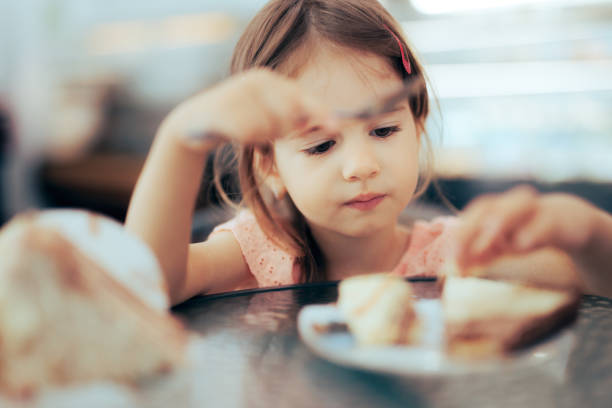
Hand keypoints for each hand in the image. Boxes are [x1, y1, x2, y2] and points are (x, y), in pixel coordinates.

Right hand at [158, 68, 335, 151]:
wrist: (196, 123)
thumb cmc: (240, 122)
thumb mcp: (267, 116)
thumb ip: (293, 118)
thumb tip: (332, 124)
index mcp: (268, 80)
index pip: (300, 97)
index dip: (318, 113)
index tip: (336, 127)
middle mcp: (254, 81)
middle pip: (287, 114)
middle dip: (283, 131)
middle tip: (269, 137)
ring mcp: (237, 92)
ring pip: (268, 126)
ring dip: (263, 137)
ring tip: (252, 135)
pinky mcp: (222, 110)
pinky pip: (248, 133)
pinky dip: (248, 140)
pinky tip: (237, 135)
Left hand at [456, 186, 598, 268]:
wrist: (570, 222)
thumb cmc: (526, 233)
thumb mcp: (502, 246)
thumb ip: (480, 255)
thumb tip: (453, 269)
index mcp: (495, 208)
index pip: (471, 216)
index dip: (459, 235)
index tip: (449, 258)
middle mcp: (512, 204)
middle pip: (489, 208)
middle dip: (471, 229)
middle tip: (459, 253)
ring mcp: (537, 208)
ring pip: (517, 206)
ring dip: (500, 221)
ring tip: (487, 241)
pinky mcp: (559, 219)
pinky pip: (546, 222)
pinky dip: (533, 231)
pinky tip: (522, 245)